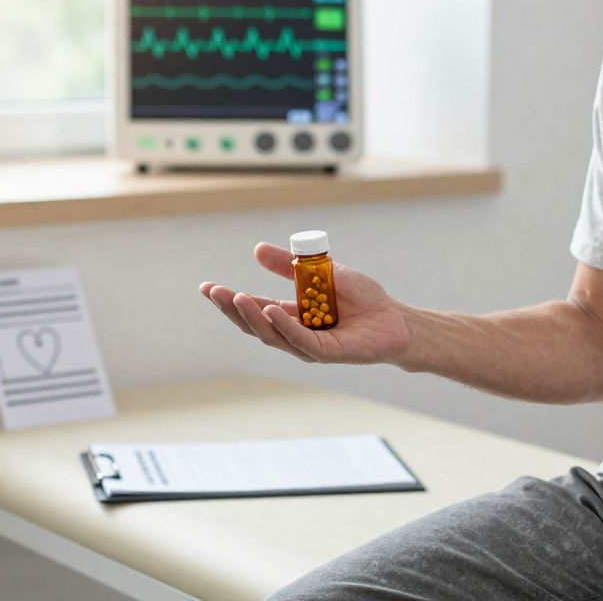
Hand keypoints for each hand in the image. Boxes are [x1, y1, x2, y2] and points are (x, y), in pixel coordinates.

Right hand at [199, 242, 411, 364]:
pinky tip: (271, 310)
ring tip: (237, 298)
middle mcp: (295, 333)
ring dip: (254, 317)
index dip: (230, 299)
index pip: (254, 308)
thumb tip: (256, 249)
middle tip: (214, 292)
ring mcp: (309, 346)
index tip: (206, 287)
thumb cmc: (362, 298)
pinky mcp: (327, 353)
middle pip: (256, 325)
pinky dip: (284, 326)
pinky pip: (301, 341)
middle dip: (232, 309)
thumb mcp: (320, 272)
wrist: (395, 319)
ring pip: (273, 335)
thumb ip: (289, 265)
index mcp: (291, 314)